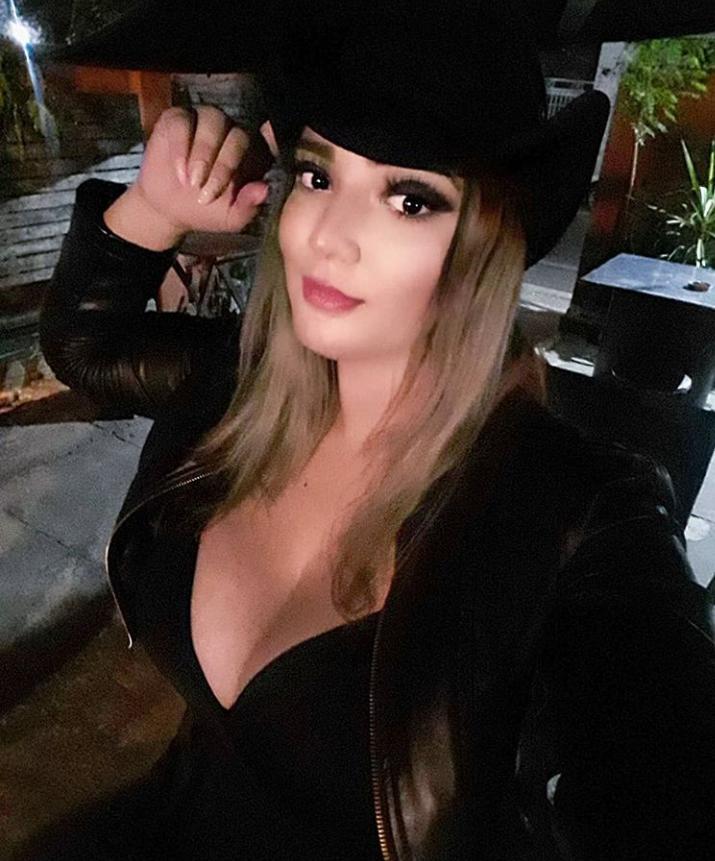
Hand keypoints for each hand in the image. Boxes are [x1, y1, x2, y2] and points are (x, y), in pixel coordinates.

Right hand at [105, 106, 273, 248]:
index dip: (265, 147)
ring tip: (192, 183)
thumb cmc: (207, 210)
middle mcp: (233, 132)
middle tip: (207, 194)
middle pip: (239, 135)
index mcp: (254, 155)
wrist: (169, 209)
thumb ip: (248, 205)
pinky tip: (180, 171)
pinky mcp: (179, 119)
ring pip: (213, 121)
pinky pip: (183, 121)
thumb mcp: (231, 218)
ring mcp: (207, 122)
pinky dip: (180, 147)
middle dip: (224, 165)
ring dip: (203, 153)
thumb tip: (263, 191)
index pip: (269, 143)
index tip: (255, 159)